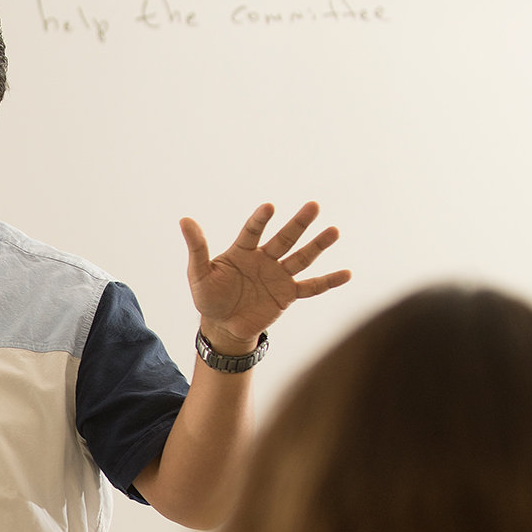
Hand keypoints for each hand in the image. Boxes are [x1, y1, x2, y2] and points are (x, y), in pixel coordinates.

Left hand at [183, 202, 348, 352]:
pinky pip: (311, 288)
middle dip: (298, 223)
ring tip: (334, 230)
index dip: (260, 220)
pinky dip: (328, 282)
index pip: (253, 231)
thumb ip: (196, 248)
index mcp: (243, 251)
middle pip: (284, 238)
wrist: (222, 326)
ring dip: (317, 245)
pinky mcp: (287, 294)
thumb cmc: (209, 297)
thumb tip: (184, 219)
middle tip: (313, 205)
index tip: (269, 207)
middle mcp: (265, 259)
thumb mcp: (198, 274)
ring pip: (301, 258)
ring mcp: (278, 276)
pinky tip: (347, 273)